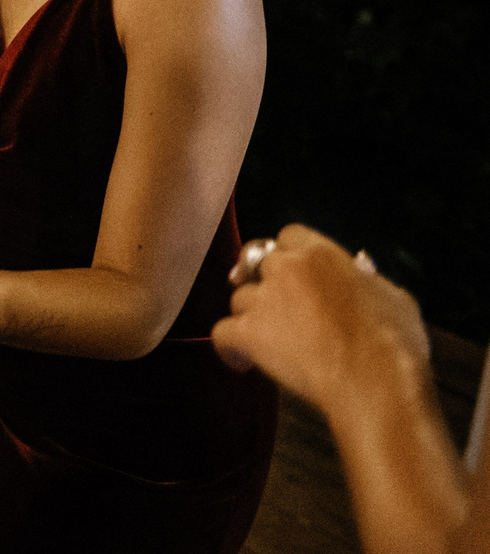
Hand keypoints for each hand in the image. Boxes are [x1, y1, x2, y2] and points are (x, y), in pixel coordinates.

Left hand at [212, 225, 428, 412]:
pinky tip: (242, 361)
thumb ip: (368, 279)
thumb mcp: (394, 297)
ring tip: (271, 341)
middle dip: (266, 282)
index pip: (290, 235)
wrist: (376, 380)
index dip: (292, 254)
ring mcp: (263, 300)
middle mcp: (284, 269)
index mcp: (319, 253)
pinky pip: (222, 333)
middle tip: (274, 303)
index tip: (297, 272)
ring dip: (251, 316)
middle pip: (258, 263)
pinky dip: (229, 348)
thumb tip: (361, 272)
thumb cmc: (394, 342)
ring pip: (240, 299)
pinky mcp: (249, 333)